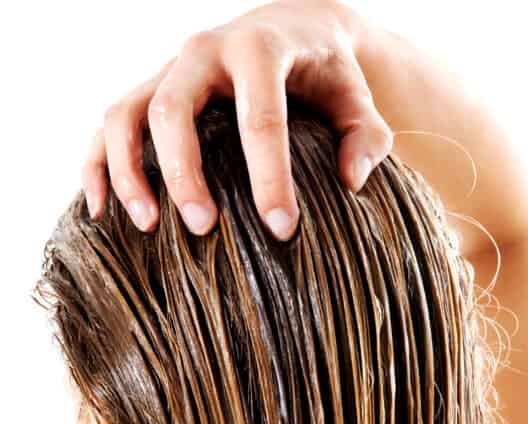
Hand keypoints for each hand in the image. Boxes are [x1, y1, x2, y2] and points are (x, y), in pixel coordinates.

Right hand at [81, 0, 393, 239]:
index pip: (260, 118)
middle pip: (173, 109)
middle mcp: (203, 51)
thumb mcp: (357, 100)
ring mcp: (169, 69)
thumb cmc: (327, 73)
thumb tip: (351, 182)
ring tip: (147, 226)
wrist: (293, 27)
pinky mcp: (149, 90)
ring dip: (127, 171)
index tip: (282, 229)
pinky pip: (107, 125)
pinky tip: (102, 212)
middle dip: (184, 173)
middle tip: (204, 228)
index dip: (269, 177)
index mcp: (259, 49)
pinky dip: (97, 166)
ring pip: (126, 113)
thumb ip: (367, 137)